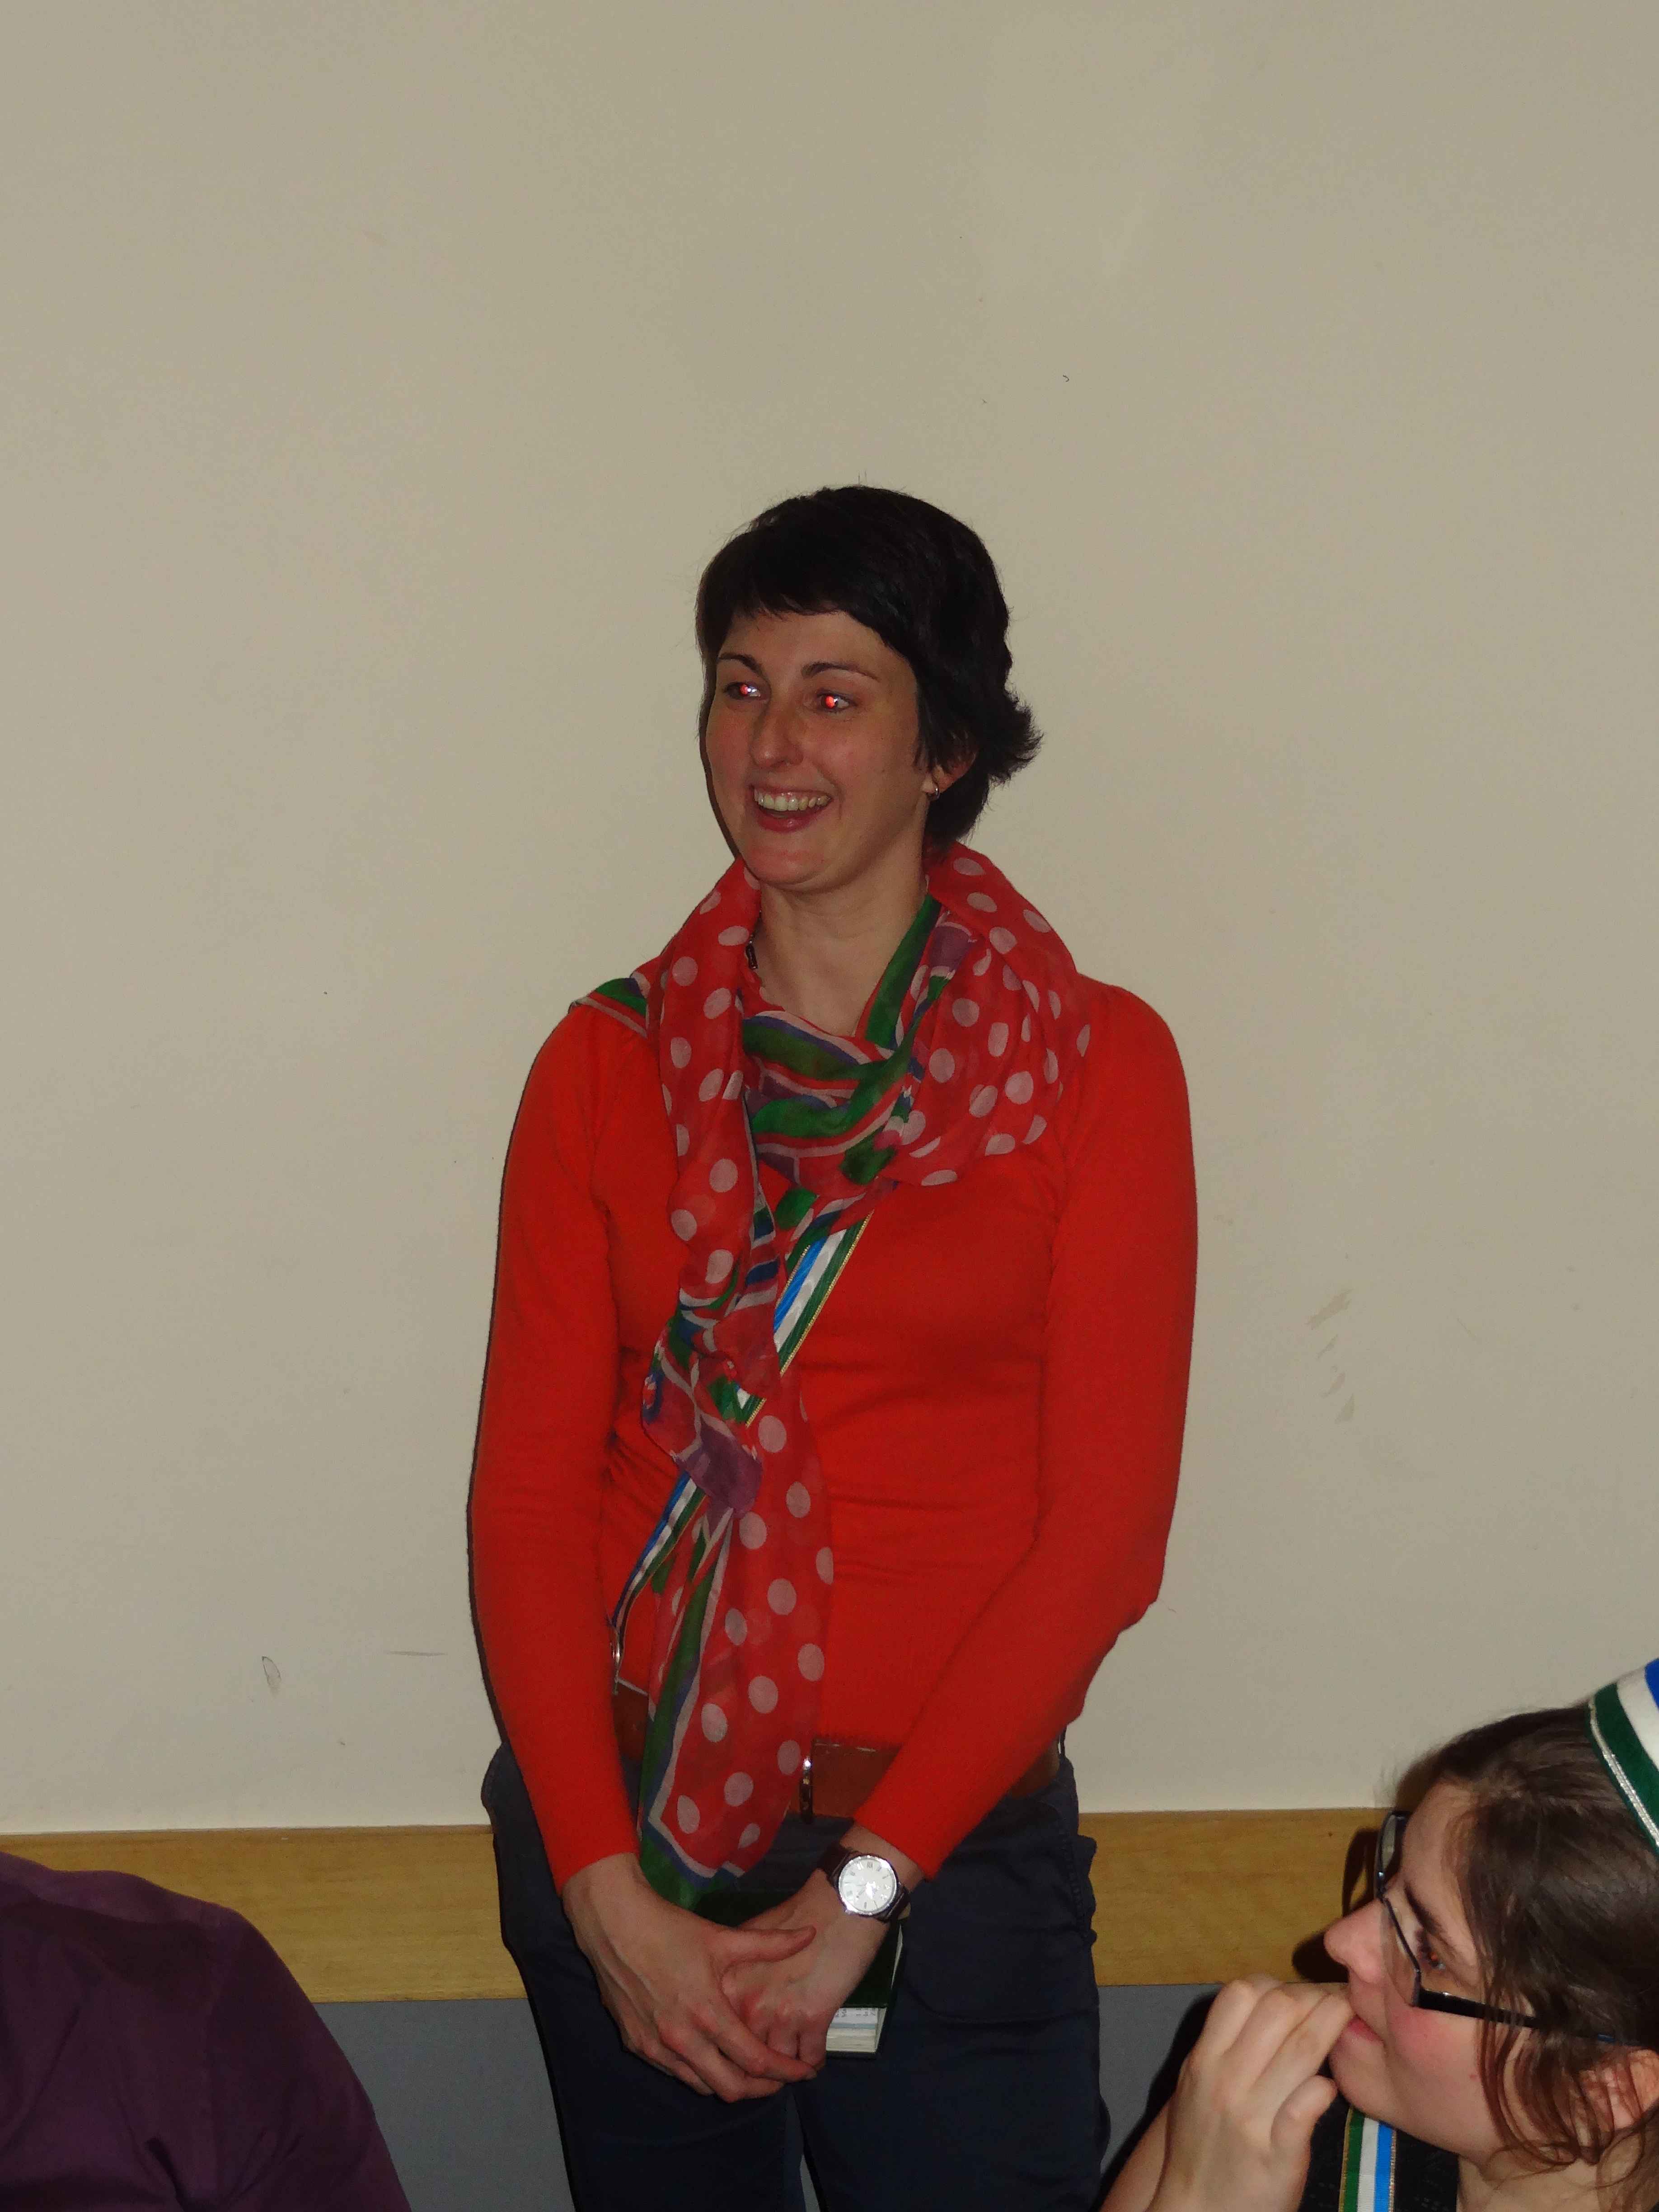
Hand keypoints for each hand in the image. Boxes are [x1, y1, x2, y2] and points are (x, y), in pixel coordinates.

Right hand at [561, 1853, 820, 2101]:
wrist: (614, 1924)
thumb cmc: (669, 1929)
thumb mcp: (722, 1937)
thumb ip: (769, 1943)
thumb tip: (809, 1935)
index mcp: (707, 2012)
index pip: (754, 2060)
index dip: (784, 2071)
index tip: (803, 2072)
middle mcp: (681, 2038)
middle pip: (730, 2088)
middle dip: (761, 2089)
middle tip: (779, 2079)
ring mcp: (655, 2046)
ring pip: (700, 2085)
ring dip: (728, 2082)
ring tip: (747, 2070)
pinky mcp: (636, 2045)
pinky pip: (674, 2072)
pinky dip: (697, 2072)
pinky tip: (709, 2056)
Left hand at [720, 1825, 919, 2070]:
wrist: (839, 1906)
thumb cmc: (798, 1916)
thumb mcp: (754, 1940)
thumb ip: (739, 1972)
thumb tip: (730, 1996)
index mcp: (728, 1984)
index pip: (720, 2035)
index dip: (730, 2052)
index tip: (739, 2057)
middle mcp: (747, 2004)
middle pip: (746, 2056)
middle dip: (759, 2070)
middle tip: (770, 2073)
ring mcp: (779, 2014)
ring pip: (779, 2063)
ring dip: (788, 2068)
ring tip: (794, 2068)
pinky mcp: (812, 2020)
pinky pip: (810, 2058)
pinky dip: (813, 2061)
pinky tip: (814, 2058)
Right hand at [1148, 1976, 1351, 2211]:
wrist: (1196, 2210)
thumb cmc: (1201, 2145)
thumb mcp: (1196, 2086)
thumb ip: (1225, 2046)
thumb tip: (1269, 2004)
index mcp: (1203, 2059)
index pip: (1242, 1992)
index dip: (1278, 1985)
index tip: (1301, 1996)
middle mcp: (1224, 2081)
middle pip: (1278, 2009)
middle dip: (1315, 1997)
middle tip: (1337, 2002)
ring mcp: (1251, 2117)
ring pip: (1301, 2049)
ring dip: (1332, 2027)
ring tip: (1349, 2022)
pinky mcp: (1277, 2155)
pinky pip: (1306, 2106)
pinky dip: (1324, 2088)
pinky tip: (1330, 2086)